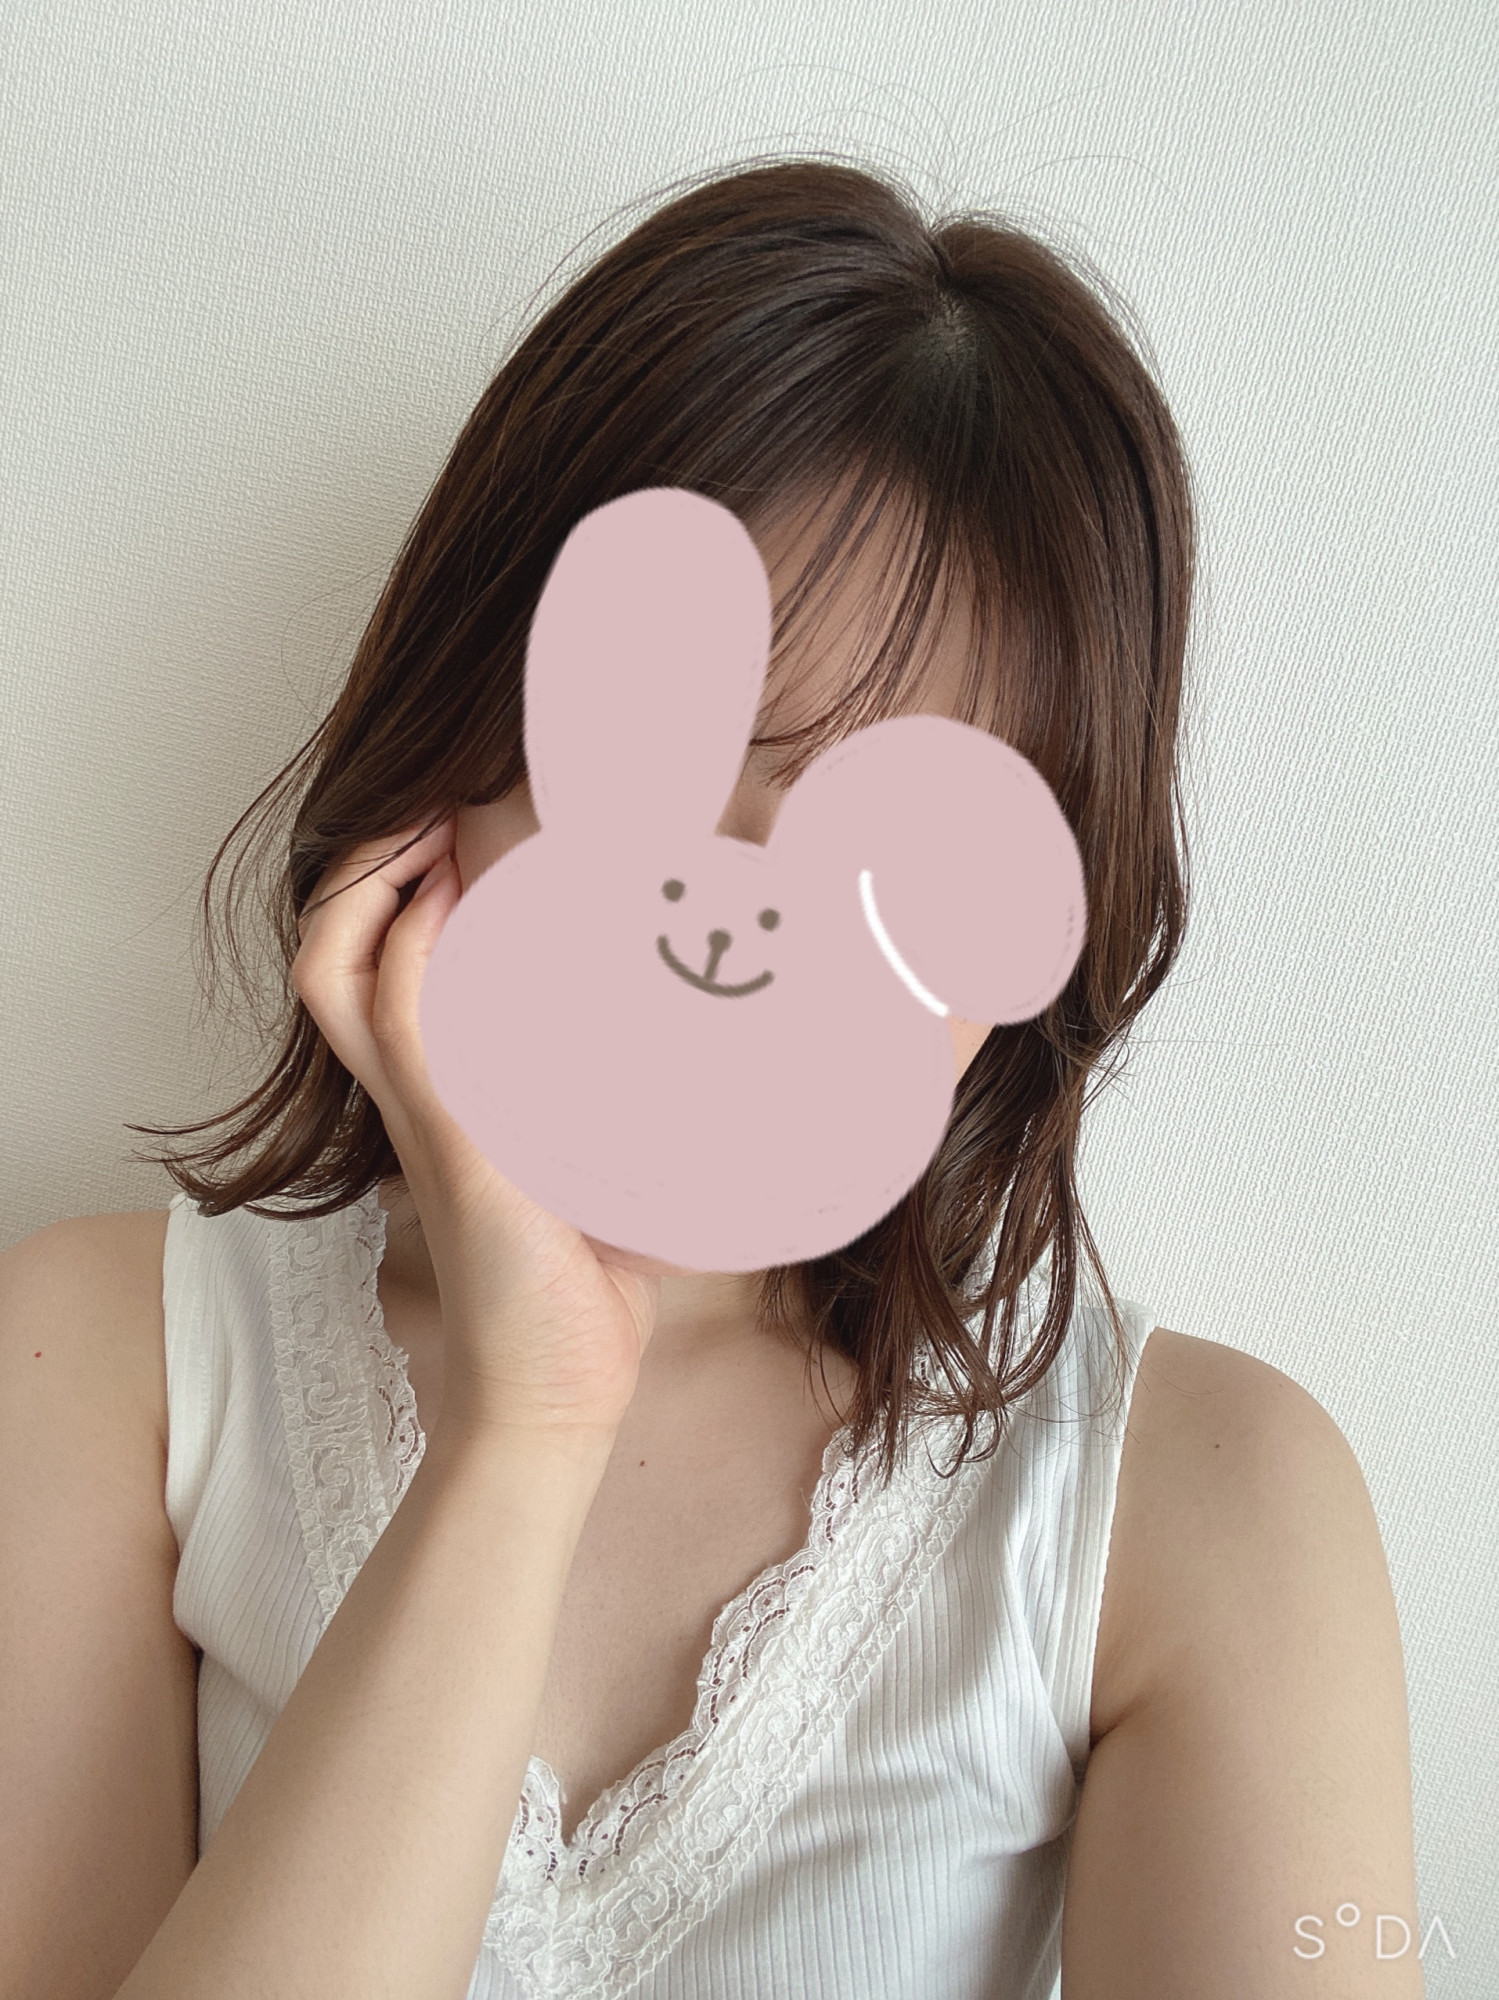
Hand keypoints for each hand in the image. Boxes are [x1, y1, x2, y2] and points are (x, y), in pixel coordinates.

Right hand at [290, 815, 660, 1446]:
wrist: (547, 1395)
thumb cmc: (572, 1294)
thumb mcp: (587, 1178)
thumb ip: (613, 1122)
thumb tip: (709, 1069)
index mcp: (433, 1101)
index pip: (360, 977)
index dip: (376, 896)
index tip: (438, 833)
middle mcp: (410, 1099)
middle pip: (325, 958)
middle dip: (358, 870)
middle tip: (424, 811)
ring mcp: (423, 1118)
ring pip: (341, 974)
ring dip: (374, 885)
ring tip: (429, 828)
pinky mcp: (455, 1146)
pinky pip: (404, 1026)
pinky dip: (414, 950)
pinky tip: (451, 898)